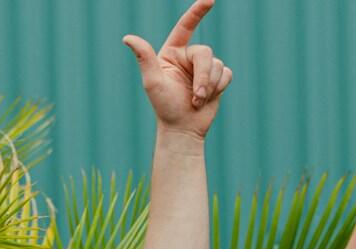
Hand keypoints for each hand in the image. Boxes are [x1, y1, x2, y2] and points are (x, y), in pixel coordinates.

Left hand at [122, 0, 232, 138]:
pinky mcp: (217, 79)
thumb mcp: (152, 82)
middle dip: (203, 76)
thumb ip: (144, 57)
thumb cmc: (164, 106)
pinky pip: (227, 74)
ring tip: (198, 101)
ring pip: (218, 64)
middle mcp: (188, 57)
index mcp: (172, 53)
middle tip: (197, 97)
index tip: (210, 0)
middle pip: (205, 53)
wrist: (182, 129)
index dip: (197, 12)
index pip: (185, 27)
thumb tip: (127, 38)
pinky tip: (209, 99)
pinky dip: (220, 87)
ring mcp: (203, 68)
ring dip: (210, 85)